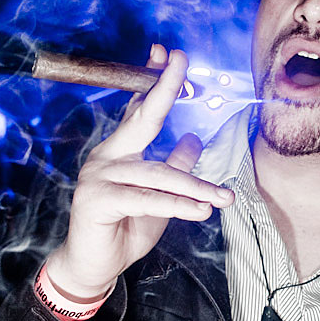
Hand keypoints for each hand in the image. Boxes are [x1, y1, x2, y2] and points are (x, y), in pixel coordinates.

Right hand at [44, 44, 234, 300]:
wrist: (94, 266)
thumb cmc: (126, 227)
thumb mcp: (160, 196)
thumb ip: (174, 167)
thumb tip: (193, 139)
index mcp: (120, 149)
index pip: (139, 110)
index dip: (154, 82)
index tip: (168, 54)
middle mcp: (106, 156)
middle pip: (140, 119)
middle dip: (164, 89)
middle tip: (184, 66)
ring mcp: (98, 176)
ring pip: (157, 173)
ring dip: (196, 186)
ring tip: (225, 197)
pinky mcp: (96, 201)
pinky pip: (146, 199)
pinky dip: (178, 205)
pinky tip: (202, 210)